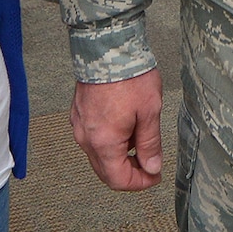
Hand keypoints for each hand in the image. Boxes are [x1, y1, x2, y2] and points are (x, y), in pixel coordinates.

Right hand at [71, 69, 163, 189]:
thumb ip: (150, 144)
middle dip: (130, 172)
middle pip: (106, 172)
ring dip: (119, 157)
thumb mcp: (150, 112)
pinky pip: (92, 139)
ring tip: (140, 138)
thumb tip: (152, 167)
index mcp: (104, 142)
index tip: (155, 175)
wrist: (107, 47)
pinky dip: (109, 142)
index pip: (118, 180)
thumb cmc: (129, 76)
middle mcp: (86, 138)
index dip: (140, 183)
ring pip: (99, 156)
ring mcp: (79, 126)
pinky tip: (125, 127)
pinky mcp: (78, 115)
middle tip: (150, 162)